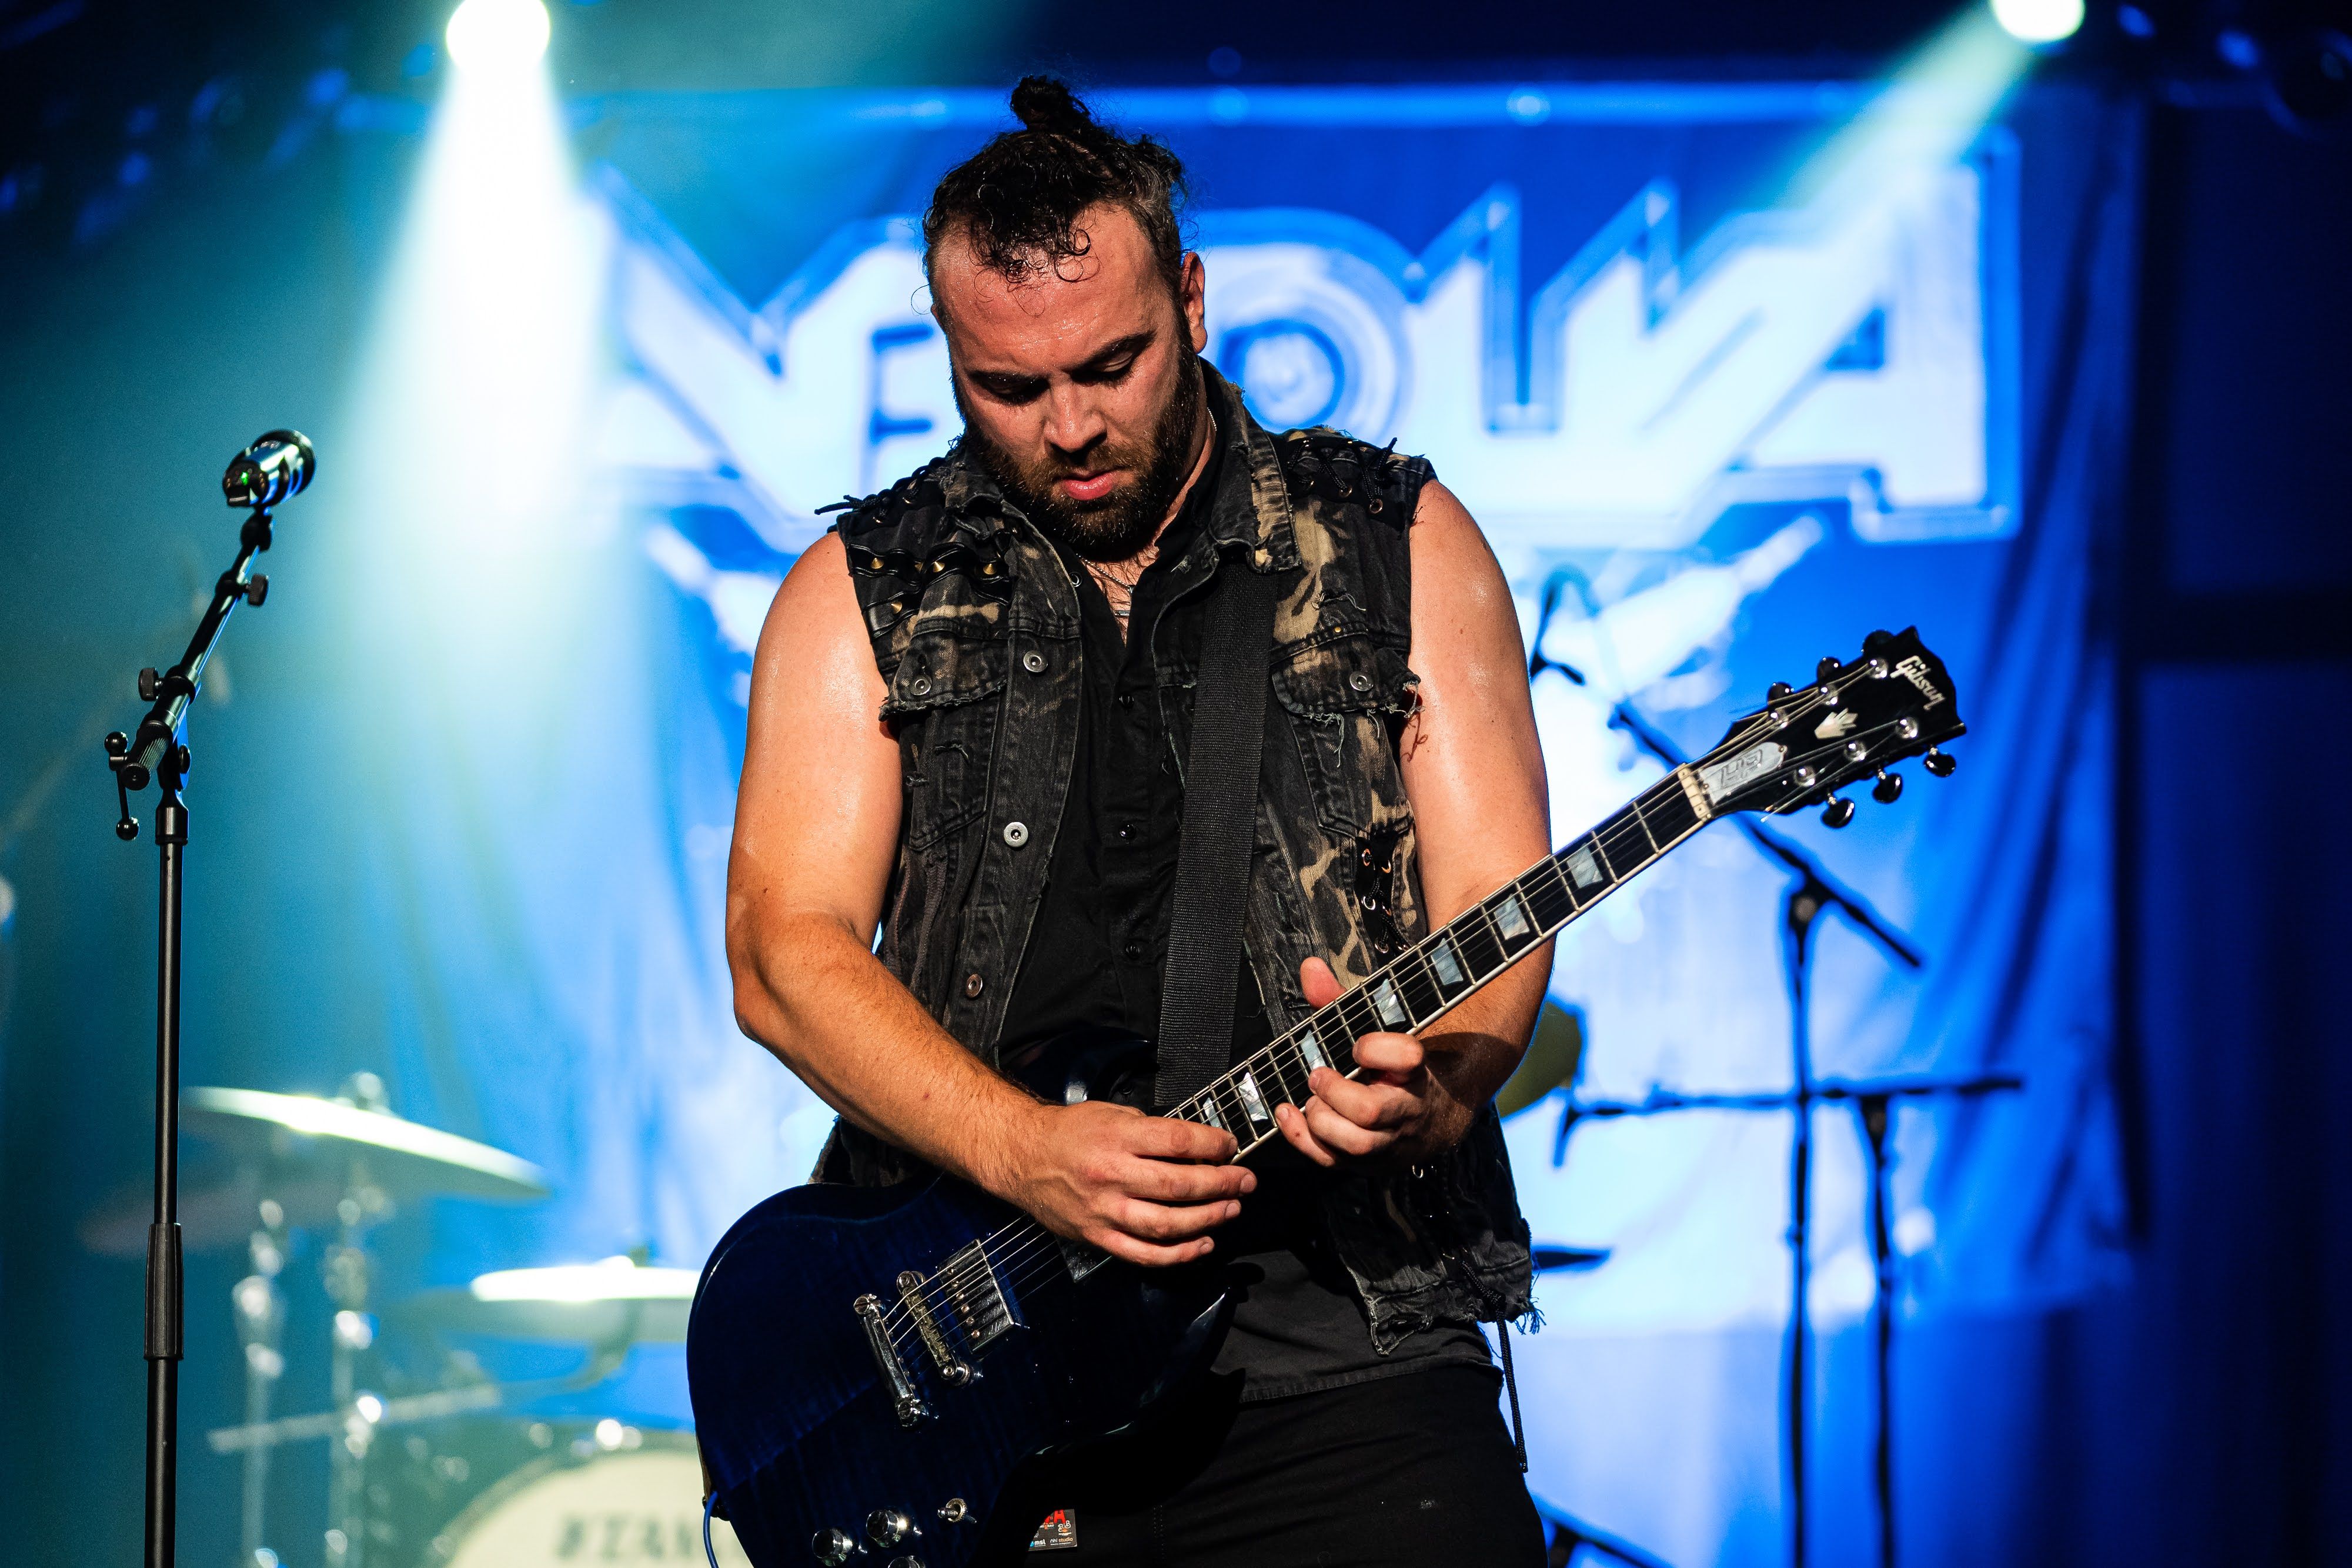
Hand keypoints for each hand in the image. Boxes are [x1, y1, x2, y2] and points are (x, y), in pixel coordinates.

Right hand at [993, 1099, 1255, 1266]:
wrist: (1023, 1156)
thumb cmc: (1070, 1133)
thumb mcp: (1112, 1114)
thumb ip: (1153, 1131)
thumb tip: (1198, 1148)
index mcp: (1117, 1138)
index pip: (1177, 1142)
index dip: (1213, 1145)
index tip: (1231, 1146)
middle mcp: (1111, 1175)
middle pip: (1179, 1184)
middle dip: (1222, 1184)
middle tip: (1245, 1181)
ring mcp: (1104, 1210)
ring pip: (1167, 1224)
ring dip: (1208, 1219)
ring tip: (1231, 1209)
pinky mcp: (1097, 1236)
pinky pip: (1144, 1253)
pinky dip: (1178, 1254)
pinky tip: (1202, 1244)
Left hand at [1272, 956, 1459, 1167]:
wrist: (1433, 1117)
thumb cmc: (1393, 1068)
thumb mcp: (1374, 1031)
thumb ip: (1339, 999)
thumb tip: (1309, 967)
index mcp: (1416, 1069)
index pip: (1408, 1055)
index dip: (1377, 1047)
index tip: (1359, 1045)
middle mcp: (1407, 1108)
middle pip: (1370, 1110)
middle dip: (1334, 1092)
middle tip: (1319, 1075)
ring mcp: (1389, 1141)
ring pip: (1355, 1142)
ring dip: (1321, 1119)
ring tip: (1312, 1100)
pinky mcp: (1369, 1164)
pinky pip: (1335, 1161)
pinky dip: (1303, 1139)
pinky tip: (1288, 1114)